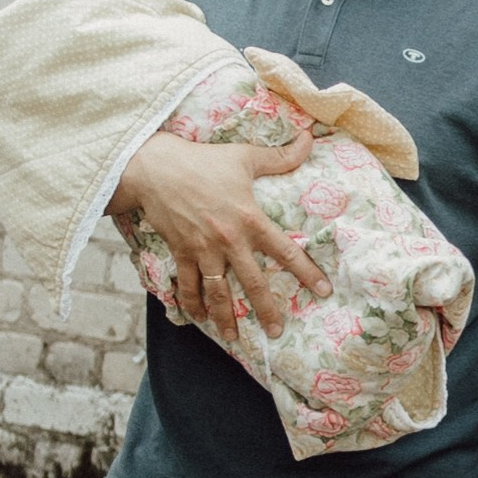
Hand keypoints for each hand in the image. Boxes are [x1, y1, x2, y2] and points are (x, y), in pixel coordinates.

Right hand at [116, 131, 317, 345]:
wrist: (155, 168)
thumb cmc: (203, 161)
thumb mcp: (244, 156)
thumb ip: (280, 156)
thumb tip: (310, 139)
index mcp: (250, 219)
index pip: (285, 251)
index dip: (306, 272)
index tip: (322, 291)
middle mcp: (228, 241)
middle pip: (252, 283)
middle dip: (266, 310)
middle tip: (276, 332)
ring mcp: (203, 250)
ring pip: (217, 293)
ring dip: (226, 317)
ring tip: (234, 337)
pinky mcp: (181, 252)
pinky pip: (187, 284)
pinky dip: (191, 303)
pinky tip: (199, 318)